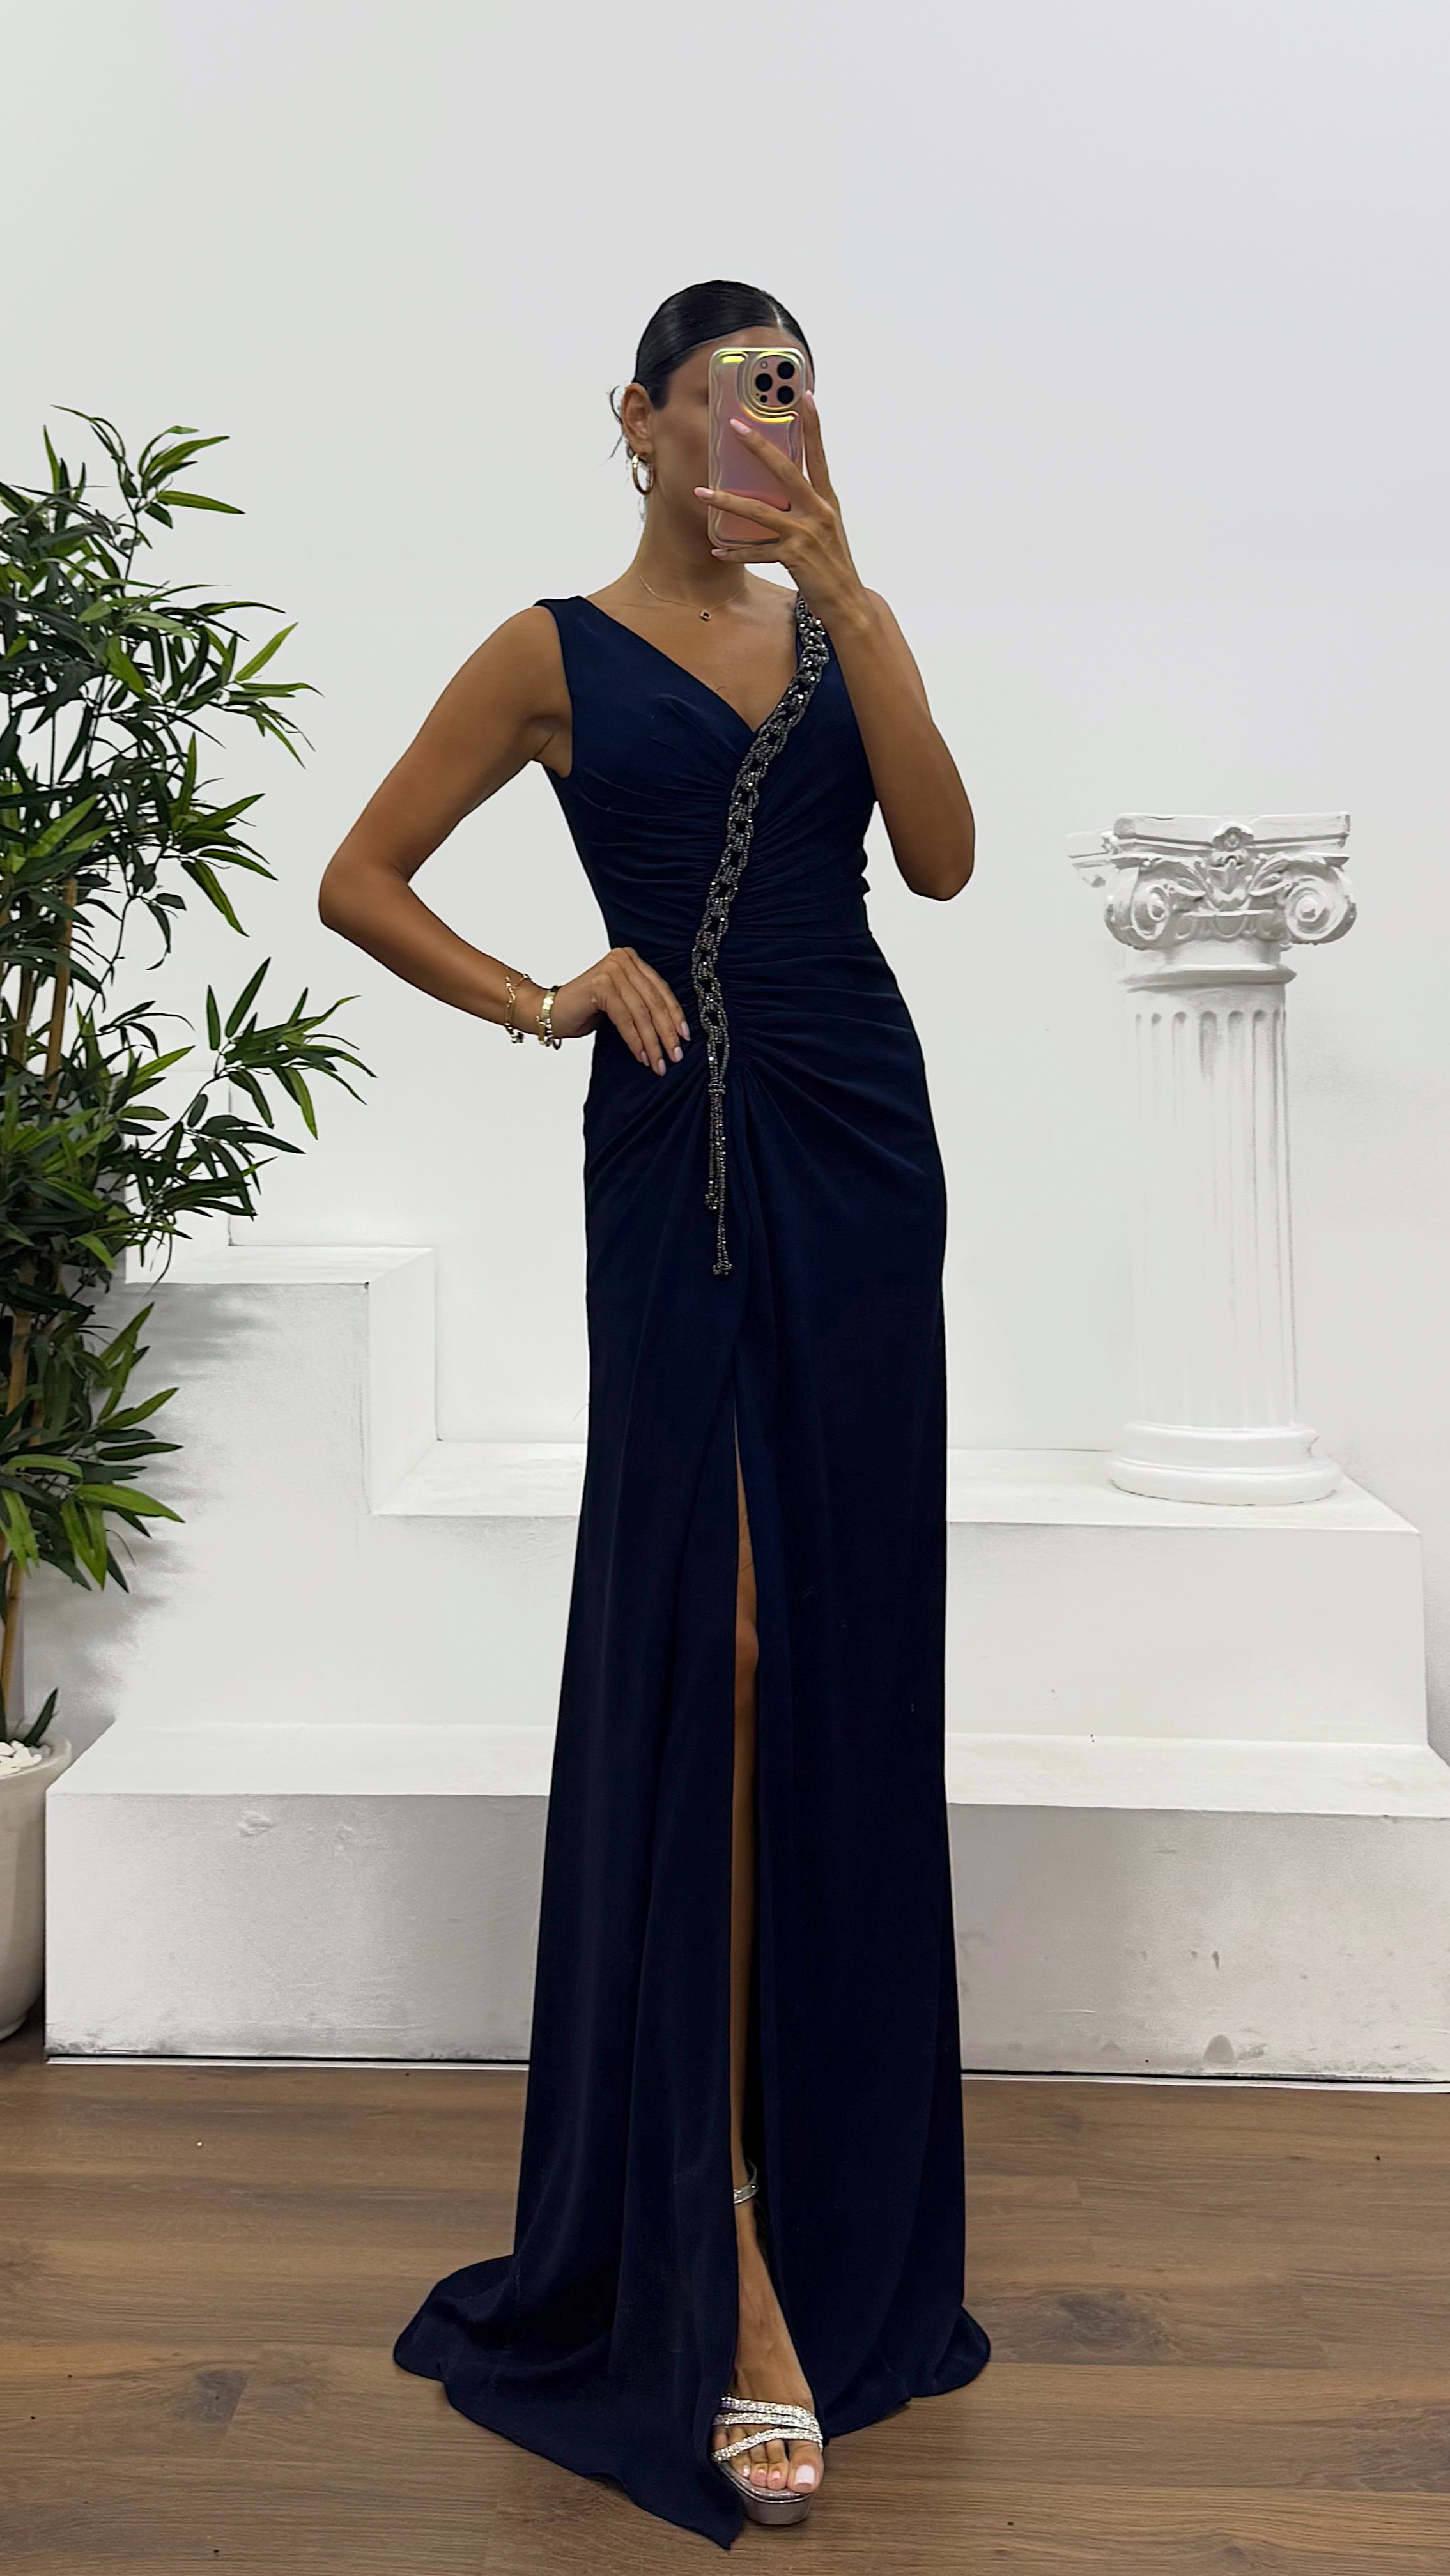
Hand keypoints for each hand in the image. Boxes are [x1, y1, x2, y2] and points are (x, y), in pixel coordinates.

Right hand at [543, 947, 690, 1074]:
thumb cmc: (584, 1010)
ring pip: (642, 1013)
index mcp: (631, 961)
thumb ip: (642, 1005)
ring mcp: (612, 970)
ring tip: (659, 1062)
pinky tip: (641, 1056)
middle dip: (667, 1033)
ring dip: (652, 1042)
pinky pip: (626, 1018)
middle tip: (675, 1056)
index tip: (684, 1038)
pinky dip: (635, 1040)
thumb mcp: (621, 1004)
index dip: (675, 1015)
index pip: (661, 990)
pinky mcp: (602, 985)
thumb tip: (673, 1030)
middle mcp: (623, 960)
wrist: (548, 1012)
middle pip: (654, 1002)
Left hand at [692, 391, 865, 624]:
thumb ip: (806, 507)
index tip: (804, 396)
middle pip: (785, 471)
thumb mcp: (826, 529)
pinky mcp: (793, 557)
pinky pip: (756, 552)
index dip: (813, 425)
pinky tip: (717, 551)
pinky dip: (735, 553)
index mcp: (826, 501)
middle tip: (735, 426)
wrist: (847, 603)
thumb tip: (781, 492)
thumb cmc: (834, 566)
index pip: (819, 455)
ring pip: (759, 511)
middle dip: (758, 447)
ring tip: (702, 491)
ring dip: (727, 501)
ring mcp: (805, 534)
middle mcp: (817, 512)